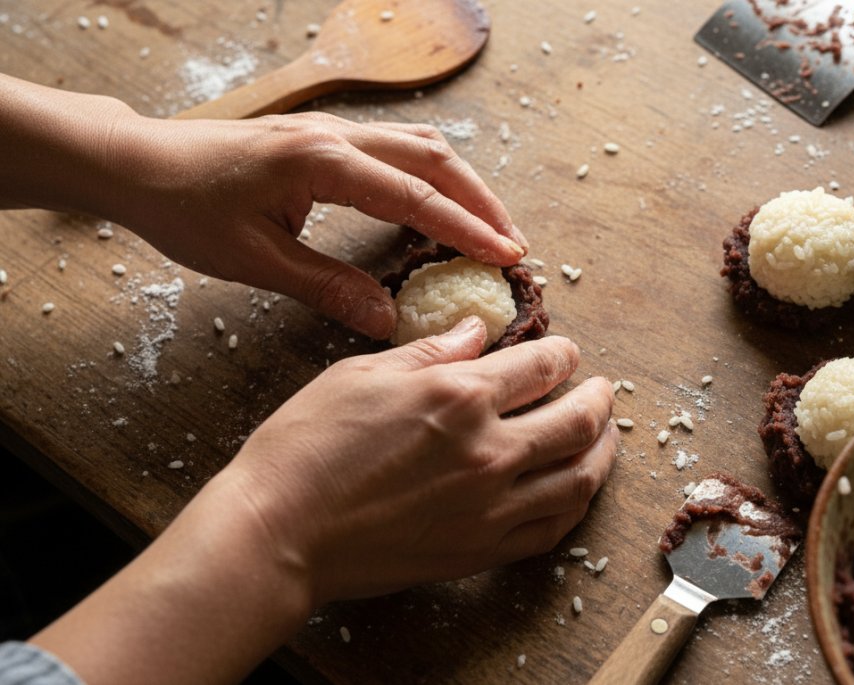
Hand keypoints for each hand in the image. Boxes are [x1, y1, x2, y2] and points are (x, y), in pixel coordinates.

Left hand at [0, 74, 526, 338]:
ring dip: (463, 184)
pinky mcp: (324, 137)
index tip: (508, 256)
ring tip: (490, 226)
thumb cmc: (185, 210)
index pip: (416, 196)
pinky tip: (441, 202)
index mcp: (322, 162)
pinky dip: (433, 175)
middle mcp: (336, 135)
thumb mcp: (255, 261)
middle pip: (435, 158)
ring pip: (421, 145)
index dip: (467, 229)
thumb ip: (327, 288)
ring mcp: (331, 130)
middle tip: (514, 246)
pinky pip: (398, 146)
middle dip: (482, 202)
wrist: (138, 164)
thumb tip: (387, 320)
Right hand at [223, 316, 616, 600]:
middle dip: (599, 399)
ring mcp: (490, 507)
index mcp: (459, 396)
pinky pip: (551, 530)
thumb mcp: (363, 374)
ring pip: (578, 479)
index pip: (540, 366)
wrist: (278, 531)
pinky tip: (574, 491)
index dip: (563, 355)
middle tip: (602, 390)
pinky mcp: (480, 551)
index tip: (567, 354)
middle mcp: (489, 451)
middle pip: (577, 421)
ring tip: (604, 438)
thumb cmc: (305, 448)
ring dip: (602, 453)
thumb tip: (475, 332)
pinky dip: (574, 506)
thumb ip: (431, 353)